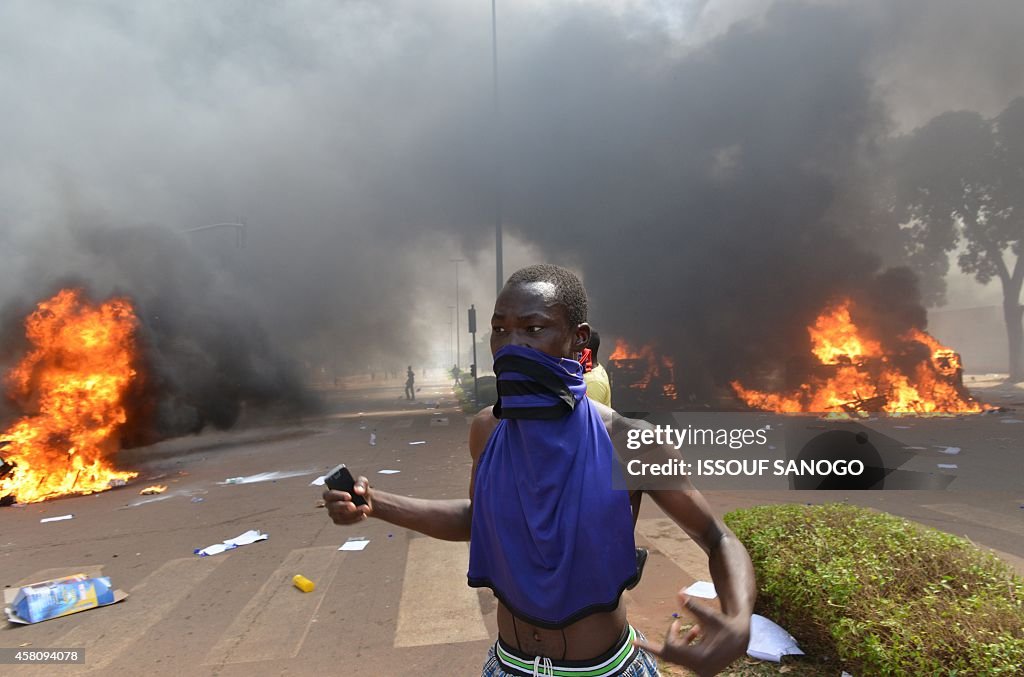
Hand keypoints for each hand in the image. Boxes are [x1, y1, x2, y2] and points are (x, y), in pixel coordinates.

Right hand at [323, 476, 372, 524]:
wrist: (366, 500)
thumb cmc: (360, 489)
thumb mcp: (362, 482)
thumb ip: (360, 483)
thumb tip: (358, 490)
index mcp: (331, 491)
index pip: (328, 494)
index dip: (337, 496)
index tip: (349, 496)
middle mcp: (329, 503)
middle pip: (331, 506)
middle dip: (343, 506)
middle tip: (354, 506)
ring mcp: (333, 513)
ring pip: (339, 516)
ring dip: (353, 513)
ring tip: (365, 509)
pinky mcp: (339, 520)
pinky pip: (345, 522)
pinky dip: (355, 519)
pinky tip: (363, 515)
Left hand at [634, 592, 750, 676]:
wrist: (743, 639)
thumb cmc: (726, 624)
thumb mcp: (710, 615)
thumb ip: (694, 606)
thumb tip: (680, 593)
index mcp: (699, 658)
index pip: (669, 651)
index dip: (651, 645)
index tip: (635, 641)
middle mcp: (699, 668)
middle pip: (671, 655)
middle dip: (668, 639)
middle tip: (654, 634)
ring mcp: (701, 671)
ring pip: (678, 655)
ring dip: (678, 640)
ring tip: (682, 625)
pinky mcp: (702, 668)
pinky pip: (685, 657)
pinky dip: (685, 644)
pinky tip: (693, 631)